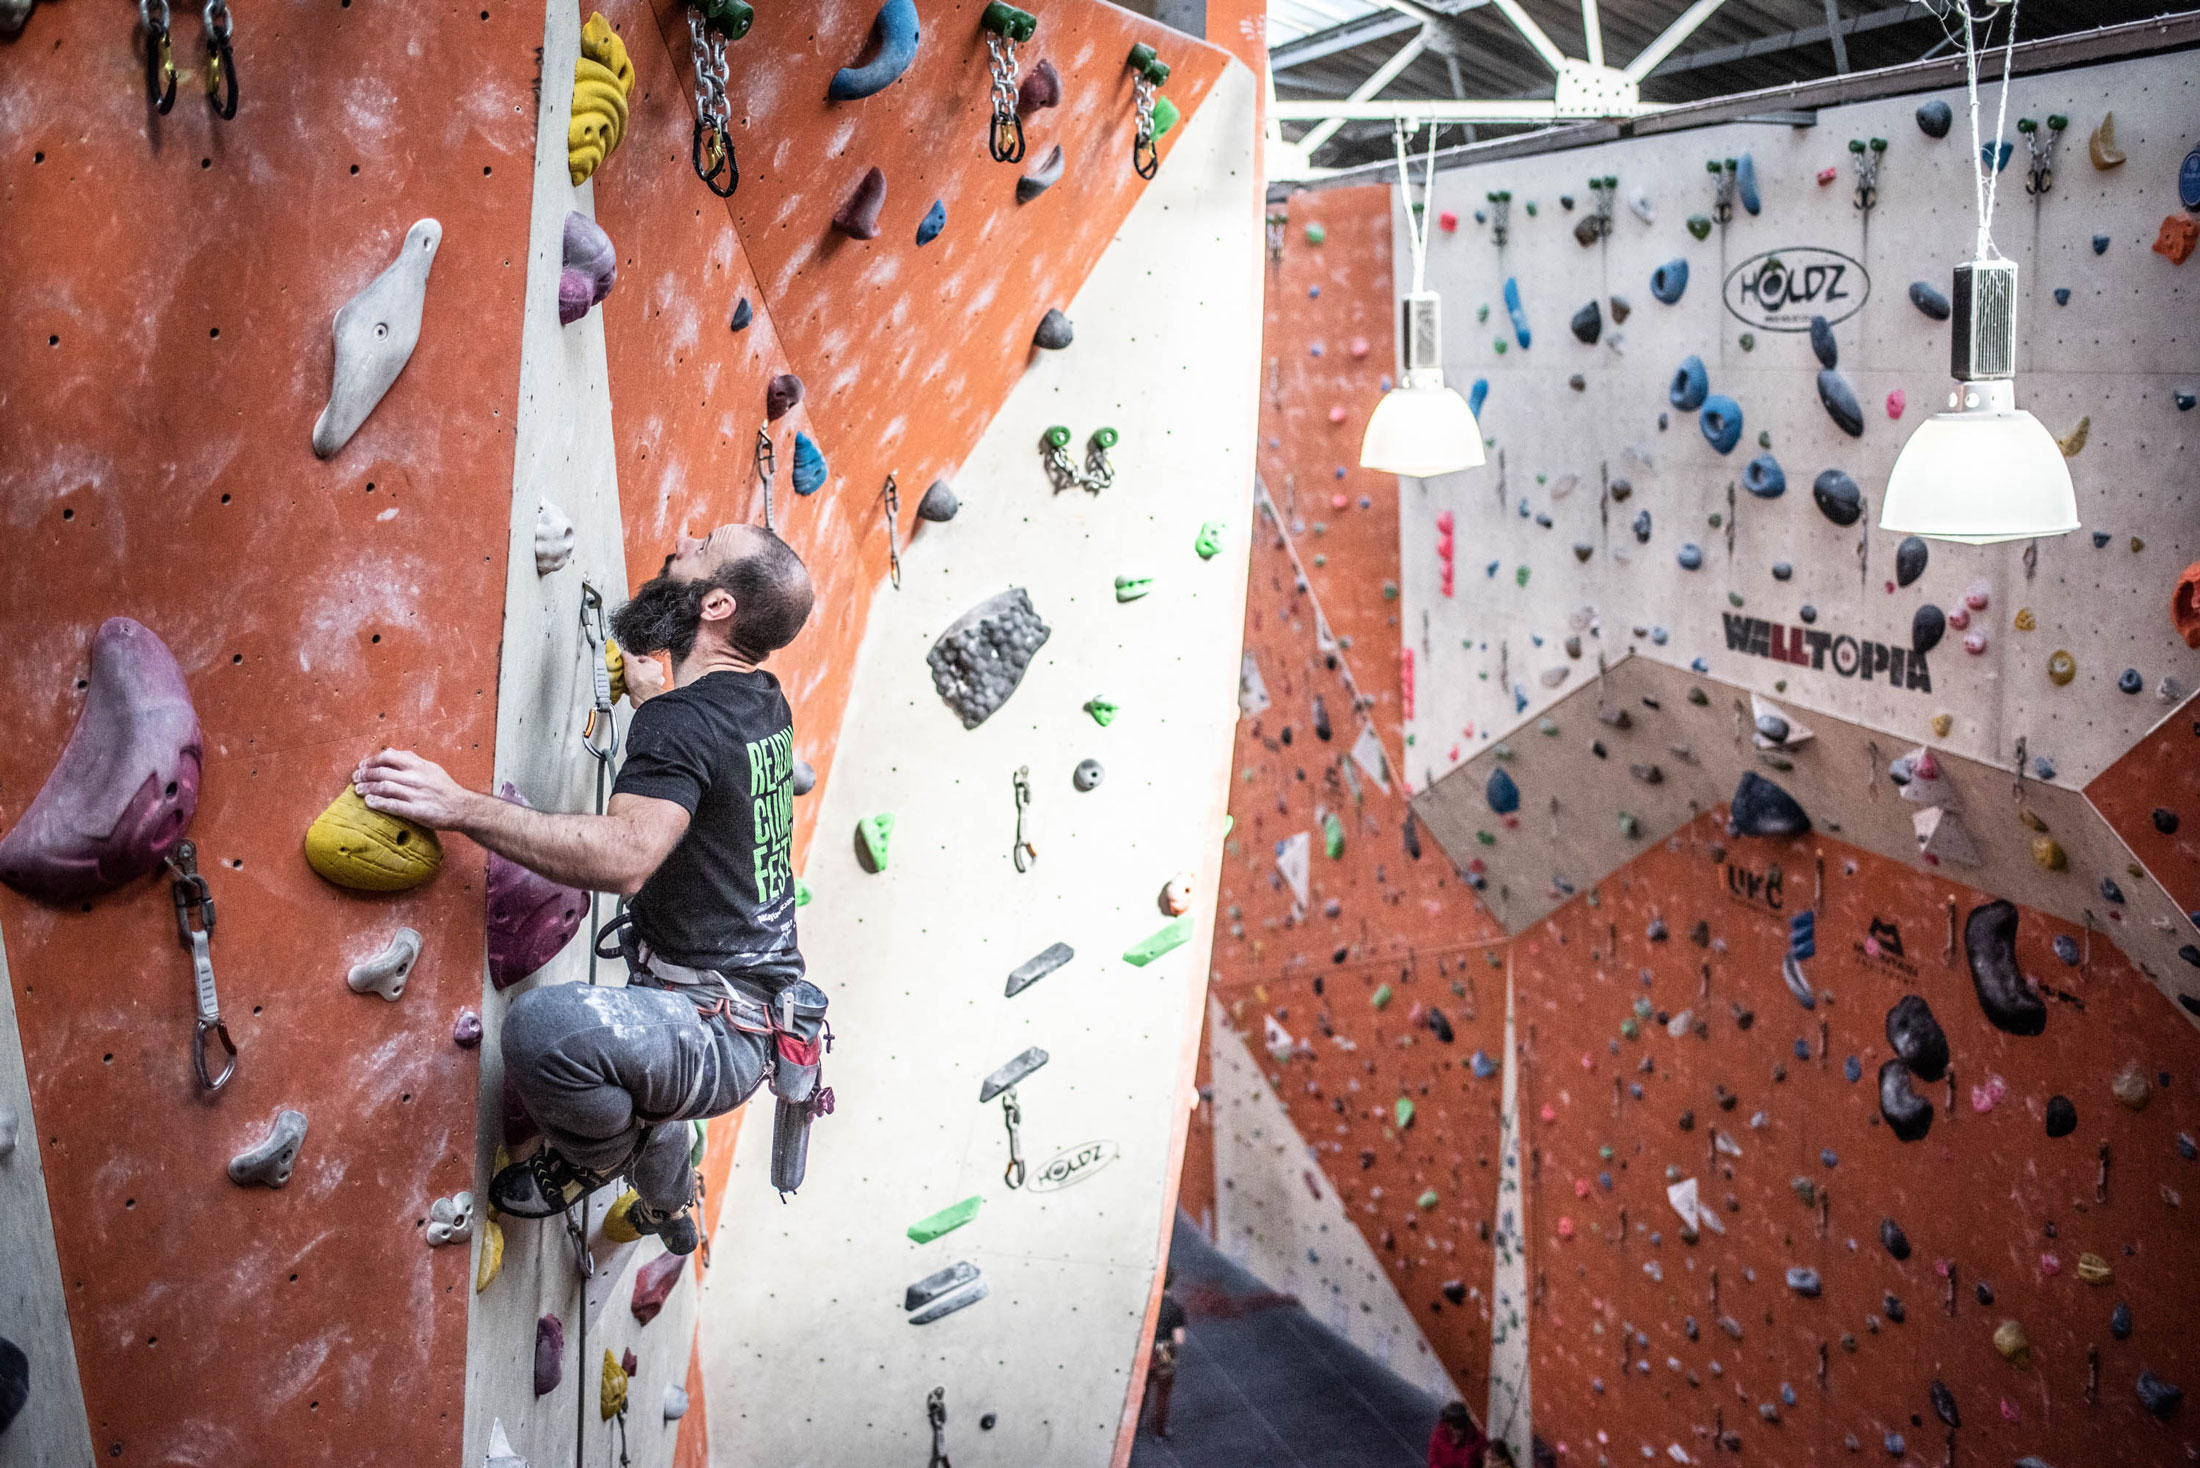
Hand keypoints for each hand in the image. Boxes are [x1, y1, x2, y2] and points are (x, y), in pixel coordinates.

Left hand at [352, 748, 481, 832]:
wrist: (463, 807)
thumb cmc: (445, 788)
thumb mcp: (431, 768)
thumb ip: (411, 759)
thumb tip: (392, 751)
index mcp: (419, 766)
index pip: (389, 757)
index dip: (372, 761)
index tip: (362, 766)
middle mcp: (416, 778)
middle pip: (383, 773)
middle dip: (365, 775)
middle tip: (355, 778)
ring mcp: (416, 794)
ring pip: (385, 788)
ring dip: (368, 788)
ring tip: (358, 790)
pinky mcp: (417, 811)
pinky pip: (393, 805)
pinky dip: (379, 802)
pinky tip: (369, 802)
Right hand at [623, 649, 667, 703]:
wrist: (642, 696)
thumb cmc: (641, 680)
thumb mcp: (630, 663)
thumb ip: (627, 656)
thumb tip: (624, 653)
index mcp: (656, 665)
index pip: (643, 658)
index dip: (633, 659)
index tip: (626, 661)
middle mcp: (656, 675)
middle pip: (641, 669)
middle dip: (632, 670)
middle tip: (625, 670)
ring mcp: (652, 685)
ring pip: (639, 679)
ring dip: (631, 680)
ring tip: (625, 679)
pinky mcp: (647, 693)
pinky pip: (638, 688)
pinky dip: (632, 687)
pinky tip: (627, 687)